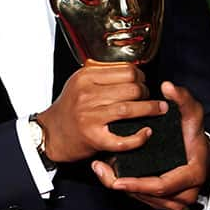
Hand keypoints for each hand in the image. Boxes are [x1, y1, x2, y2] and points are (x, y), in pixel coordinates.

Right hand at [37, 61, 165, 162]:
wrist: (51, 133)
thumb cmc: (69, 108)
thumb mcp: (79, 83)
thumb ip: (102, 75)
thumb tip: (133, 72)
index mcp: (85, 77)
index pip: (126, 70)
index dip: (141, 76)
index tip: (143, 82)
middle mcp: (87, 94)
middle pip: (131, 88)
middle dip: (146, 92)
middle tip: (149, 97)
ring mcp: (89, 116)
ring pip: (130, 108)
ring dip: (150, 109)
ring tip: (158, 110)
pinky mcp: (93, 137)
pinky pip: (123, 138)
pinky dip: (139, 137)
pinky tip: (146, 132)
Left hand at [91, 81, 209, 209]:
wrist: (200, 150)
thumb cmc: (194, 132)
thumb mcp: (192, 113)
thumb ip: (182, 98)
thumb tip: (167, 86)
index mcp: (193, 174)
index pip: (162, 185)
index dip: (139, 184)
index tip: (118, 180)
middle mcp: (185, 193)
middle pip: (148, 196)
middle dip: (123, 186)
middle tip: (100, 169)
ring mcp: (175, 199)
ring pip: (142, 199)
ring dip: (121, 186)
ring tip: (100, 168)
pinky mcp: (163, 199)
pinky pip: (142, 197)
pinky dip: (126, 187)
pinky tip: (108, 172)